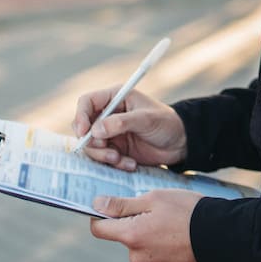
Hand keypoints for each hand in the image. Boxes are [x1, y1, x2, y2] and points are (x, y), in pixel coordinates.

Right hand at [73, 87, 187, 169]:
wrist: (180, 143)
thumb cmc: (167, 123)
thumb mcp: (146, 119)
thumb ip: (121, 122)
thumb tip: (95, 129)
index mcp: (116, 98)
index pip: (87, 102)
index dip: (80, 116)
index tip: (83, 132)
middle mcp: (109, 114)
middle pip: (83, 127)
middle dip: (92, 142)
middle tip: (109, 152)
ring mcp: (110, 133)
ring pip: (91, 146)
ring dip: (102, 156)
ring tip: (120, 160)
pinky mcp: (115, 149)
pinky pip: (103, 158)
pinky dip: (113, 164)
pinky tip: (130, 164)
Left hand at [90, 189, 202, 261]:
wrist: (221, 236)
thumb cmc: (189, 212)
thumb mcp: (155, 198)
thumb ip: (122, 204)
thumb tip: (97, 204)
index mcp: (132, 234)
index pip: (99, 229)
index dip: (102, 216)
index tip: (114, 208)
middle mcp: (137, 256)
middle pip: (124, 238)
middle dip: (135, 225)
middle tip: (159, 214)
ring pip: (140, 250)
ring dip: (149, 239)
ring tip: (173, 228)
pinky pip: (153, 261)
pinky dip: (161, 251)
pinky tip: (177, 241)